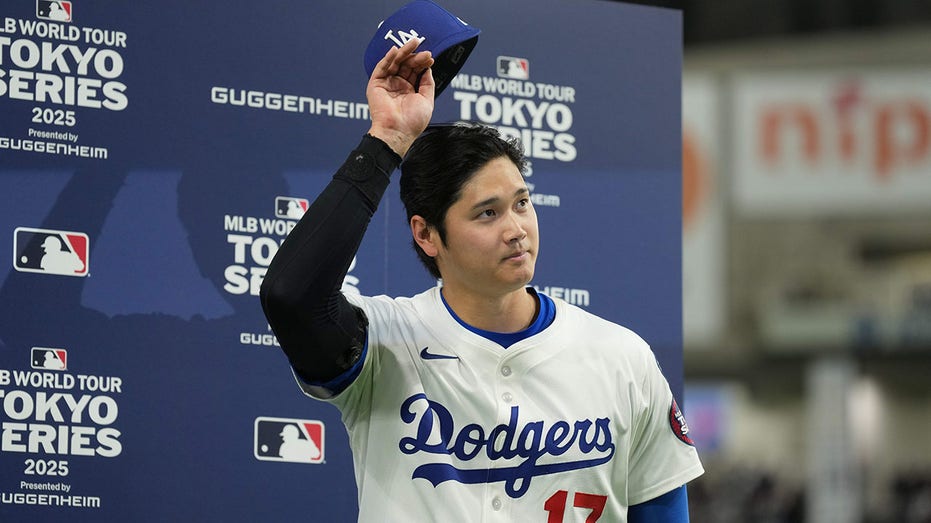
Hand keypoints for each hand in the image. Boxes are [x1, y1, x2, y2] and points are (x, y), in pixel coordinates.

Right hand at [366, 37, 434, 156]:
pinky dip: (388, 58)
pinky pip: (382, 68)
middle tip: (424, 49)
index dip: (422, 63)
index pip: (415, 71)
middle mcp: (398, 86)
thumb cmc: (412, 122)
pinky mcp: (376, 84)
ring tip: (413, 43)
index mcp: (409, 91)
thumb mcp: (427, 100)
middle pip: (406, 65)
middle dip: (415, 56)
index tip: (430, 57)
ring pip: (395, 63)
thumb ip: (427, 84)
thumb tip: (428, 69)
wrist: (397, 131)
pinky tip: (395, 50)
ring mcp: (387, 84)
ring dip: (404, 52)